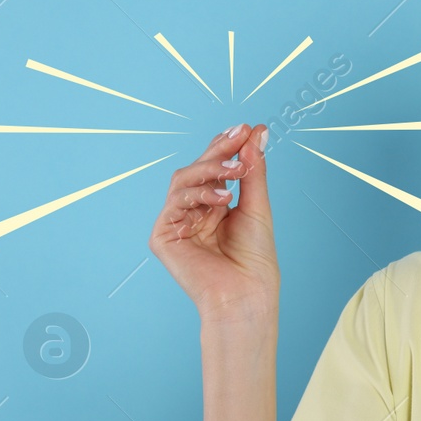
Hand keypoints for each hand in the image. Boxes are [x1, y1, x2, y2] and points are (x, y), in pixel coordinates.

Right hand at [147, 123, 277, 319]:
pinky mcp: (163, 236)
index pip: (214, 166)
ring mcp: (176, 222)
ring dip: (211, 169)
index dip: (227, 145)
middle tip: (241, 135)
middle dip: (219, 150)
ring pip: (183, 180)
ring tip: (237, 172)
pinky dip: (198, 194)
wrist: (246, 293)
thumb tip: (257, 133)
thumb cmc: (254, 257)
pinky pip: (174, 202)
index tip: (248, 127)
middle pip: (197, 168)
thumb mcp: (257, 205)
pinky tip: (222, 198)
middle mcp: (192, 210)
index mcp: (213, 204)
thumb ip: (253, 170)